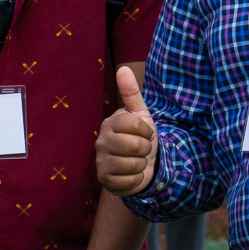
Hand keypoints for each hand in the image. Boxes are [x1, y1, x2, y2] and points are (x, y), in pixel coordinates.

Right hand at [95, 66, 157, 196]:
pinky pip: (130, 181)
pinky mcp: (105, 180)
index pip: (136, 124)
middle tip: (141, 149)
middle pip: (136, 146)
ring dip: (142, 165)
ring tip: (137, 162)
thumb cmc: (140, 138)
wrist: (142, 165)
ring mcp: (101, 161)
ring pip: (134, 164)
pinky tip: (132, 175)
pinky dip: (137, 179)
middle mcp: (101, 141)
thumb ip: (132, 93)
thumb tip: (123, 68)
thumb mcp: (141, 115)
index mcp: (110, 123)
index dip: (147, 131)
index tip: (145, 133)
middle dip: (146, 149)